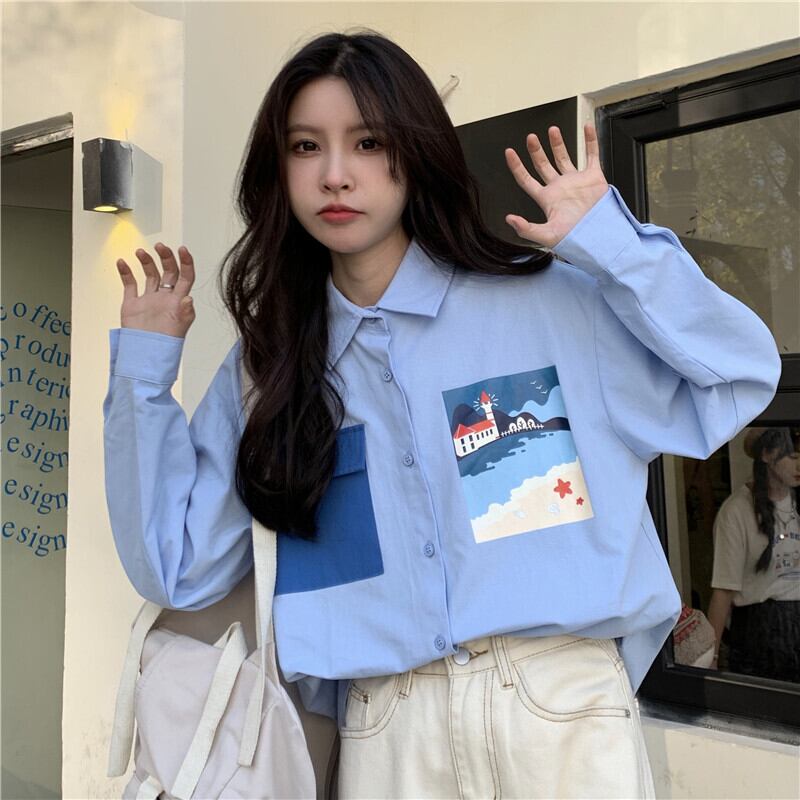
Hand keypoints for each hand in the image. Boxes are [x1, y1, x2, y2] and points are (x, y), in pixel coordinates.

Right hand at [116, 243, 195, 337]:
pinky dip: (125, 272)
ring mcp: (149, 300)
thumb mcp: (179, 326)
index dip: (186, 262)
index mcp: (177, 301)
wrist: (145, 355)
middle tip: (160, 247)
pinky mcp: (133, 305)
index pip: (186, 277)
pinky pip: (130, 285)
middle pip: (168, 272)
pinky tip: (122, 262)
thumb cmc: (165, 344)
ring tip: (141, 252)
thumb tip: (189, 298)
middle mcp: (165, 298)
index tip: (182, 249)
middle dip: (165, 257)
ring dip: (146, 262)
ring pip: (149, 275)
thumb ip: (185, 311)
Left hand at [504, 123, 608, 247]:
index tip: (509, 152)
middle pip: (543, 165)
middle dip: (536, 151)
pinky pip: (592, 155)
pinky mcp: (594, 178)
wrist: (598, 236)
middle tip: (530, 138)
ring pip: (564, 158)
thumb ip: (526, 229)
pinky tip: (587, 128)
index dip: (517, 166)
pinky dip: (591, 141)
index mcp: (547, 199)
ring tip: (552, 130)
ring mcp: (576, 181)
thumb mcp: (546, 235)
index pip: (526, 180)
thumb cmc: (574, 239)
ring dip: (558, 144)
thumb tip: (509, 219)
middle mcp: (559, 188)